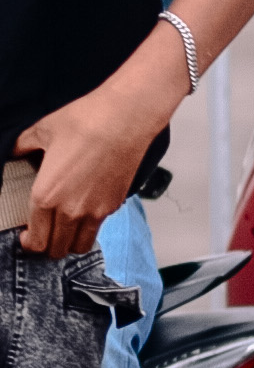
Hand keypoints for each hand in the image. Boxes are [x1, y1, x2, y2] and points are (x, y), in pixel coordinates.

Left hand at [17, 44, 178, 257]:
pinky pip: (98, 227)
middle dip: (47, 246)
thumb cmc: (85, 121)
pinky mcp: (114, 204)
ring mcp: (95, 210)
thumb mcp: (42, 130)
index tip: (27, 236)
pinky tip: (86, 209)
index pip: (35, 240)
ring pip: (80, 246)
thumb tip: (13, 151)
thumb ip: (22, 146)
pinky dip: (90, 226)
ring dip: (70, 243)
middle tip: (44, 234)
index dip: (28, 243)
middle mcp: (70, 210)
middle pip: (56, 250)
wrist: (125, 117)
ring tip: (66, 230)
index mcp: (46, 195)